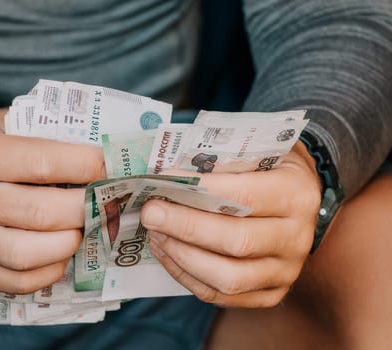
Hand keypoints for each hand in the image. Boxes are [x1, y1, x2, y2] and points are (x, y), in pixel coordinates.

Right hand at [0, 110, 104, 293]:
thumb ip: (35, 133)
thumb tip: (92, 150)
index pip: (42, 163)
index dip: (86, 165)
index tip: (109, 166)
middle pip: (42, 213)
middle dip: (87, 208)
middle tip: (105, 200)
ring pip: (28, 253)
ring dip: (69, 243)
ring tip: (82, 227)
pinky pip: (13, 281)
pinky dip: (48, 272)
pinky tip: (61, 254)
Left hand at [140, 142, 320, 306]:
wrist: (301, 200)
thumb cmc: (270, 169)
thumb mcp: (259, 149)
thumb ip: (225, 159)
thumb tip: (175, 172)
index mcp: (297, 194)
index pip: (245, 196)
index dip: (202, 190)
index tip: (166, 180)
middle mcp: (297, 237)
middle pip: (236, 241)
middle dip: (185, 226)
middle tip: (151, 213)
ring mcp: (285, 271)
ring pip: (227, 277)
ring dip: (182, 256)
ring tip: (155, 234)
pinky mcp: (271, 293)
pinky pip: (220, 295)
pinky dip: (186, 275)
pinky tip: (166, 252)